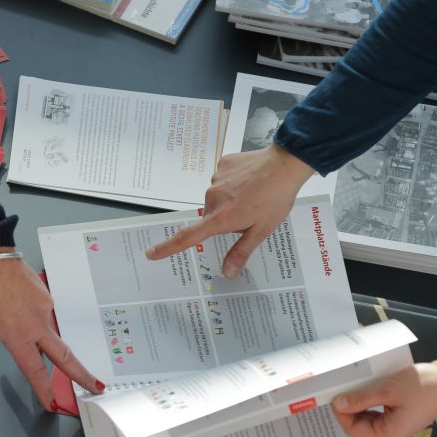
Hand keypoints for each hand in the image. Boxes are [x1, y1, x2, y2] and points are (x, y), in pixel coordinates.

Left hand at [0, 247, 102, 410]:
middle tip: (96, 386)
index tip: (52, 404)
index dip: (44, 390)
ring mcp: (44, 309)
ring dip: (48, 343)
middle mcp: (36, 324)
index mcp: (18, 335)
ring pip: (51, 334)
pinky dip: (36, 321)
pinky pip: (44, 316)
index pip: (35, 370)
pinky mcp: (46, 296)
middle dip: (82, 374)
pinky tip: (19, 311)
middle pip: (65, 356)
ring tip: (19, 326)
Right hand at [146, 144, 313, 276]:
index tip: (151, 253)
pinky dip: (234, 183)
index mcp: (220, 218)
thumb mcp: (261, 231)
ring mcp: (217, 179)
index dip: (167, 248)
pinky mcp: (222, 165)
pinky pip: (223, 179)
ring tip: (254, 195)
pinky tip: (250, 181)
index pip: (187, 237)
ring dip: (231, 200)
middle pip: (211, 216)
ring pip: (218, 197)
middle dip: (225, 219)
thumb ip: (241, 251)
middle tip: (249, 214)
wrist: (284, 164)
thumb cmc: (276, 197)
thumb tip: (227, 272)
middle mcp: (213, 198)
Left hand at [332, 362, 436, 436]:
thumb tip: (338, 404)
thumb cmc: (420, 387)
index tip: (334, 394)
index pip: (353, 428)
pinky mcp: (400, 414)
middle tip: (340, 387)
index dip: (341, 412)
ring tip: (351, 386)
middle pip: (359, 424)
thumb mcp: (386, 391)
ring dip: (358, 402)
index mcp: (388, 434)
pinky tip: (365, 387)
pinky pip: (378, 410)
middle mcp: (391, 434)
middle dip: (348, 407)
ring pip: (367, 416)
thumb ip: (361, 399)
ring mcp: (396, 424)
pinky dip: (369, 400)